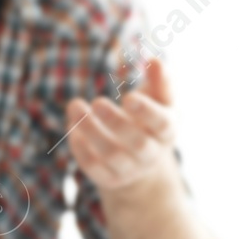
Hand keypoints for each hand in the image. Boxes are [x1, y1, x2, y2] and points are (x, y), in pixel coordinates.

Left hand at [64, 55, 179, 191]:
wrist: (140, 161)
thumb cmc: (149, 120)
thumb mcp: (158, 100)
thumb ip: (159, 81)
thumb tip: (154, 60)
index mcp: (166, 132)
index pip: (162, 125)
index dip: (147, 112)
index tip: (128, 97)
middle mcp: (150, 154)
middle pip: (137, 143)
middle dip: (116, 122)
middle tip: (98, 102)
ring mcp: (130, 169)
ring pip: (111, 155)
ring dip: (92, 131)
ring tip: (75, 106)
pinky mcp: (109, 178)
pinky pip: (94, 168)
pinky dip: (80, 148)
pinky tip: (72, 126)